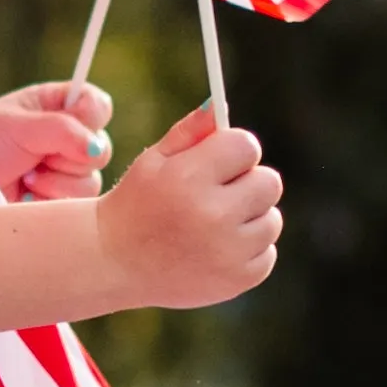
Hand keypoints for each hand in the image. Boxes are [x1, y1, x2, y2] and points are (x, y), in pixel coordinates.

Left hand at [0, 78, 111, 203]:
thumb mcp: (19, 127)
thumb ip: (62, 130)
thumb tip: (96, 149)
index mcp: (58, 107)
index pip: (98, 106)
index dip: (90, 117)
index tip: (66, 123)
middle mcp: (68, 137)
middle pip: (101, 148)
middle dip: (67, 155)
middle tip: (35, 155)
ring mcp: (66, 170)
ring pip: (93, 179)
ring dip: (56, 180)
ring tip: (27, 177)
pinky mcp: (61, 200)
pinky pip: (80, 204)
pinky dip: (51, 199)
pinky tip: (27, 194)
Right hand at [89, 107, 281, 311]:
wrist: (114, 263)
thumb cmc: (136, 204)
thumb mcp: (153, 161)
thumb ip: (191, 131)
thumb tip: (221, 106)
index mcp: (189, 178)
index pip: (247, 146)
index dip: (235, 151)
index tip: (221, 162)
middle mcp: (212, 215)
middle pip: (270, 182)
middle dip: (248, 184)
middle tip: (220, 195)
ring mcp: (227, 252)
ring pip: (272, 220)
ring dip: (250, 219)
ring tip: (215, 226)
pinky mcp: (238, 280)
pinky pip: (267, 253)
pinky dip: (248, 251)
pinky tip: (216, 250)